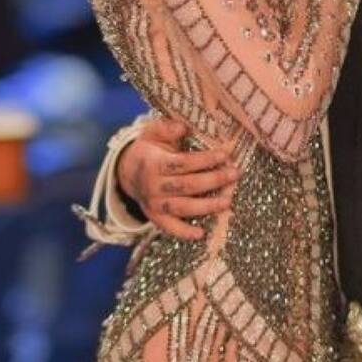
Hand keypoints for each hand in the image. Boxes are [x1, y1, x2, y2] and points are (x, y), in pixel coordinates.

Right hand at [117, 118, 239, 239]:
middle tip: (235, 174)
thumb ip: (166, 128)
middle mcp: (153, 186)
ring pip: (183, 207)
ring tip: (228, 201)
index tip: (225, 154)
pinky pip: (170, 227)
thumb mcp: (152, 133)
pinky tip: (202, 234)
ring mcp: (154, 204)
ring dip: (206, 206)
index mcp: (153, 163)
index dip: (204, 159)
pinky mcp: (156, 217)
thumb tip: (182, 127)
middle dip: (214, 180)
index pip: (182, 163)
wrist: (127, 172)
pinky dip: (184, 233)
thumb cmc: (148, 149)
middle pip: (187, 185)